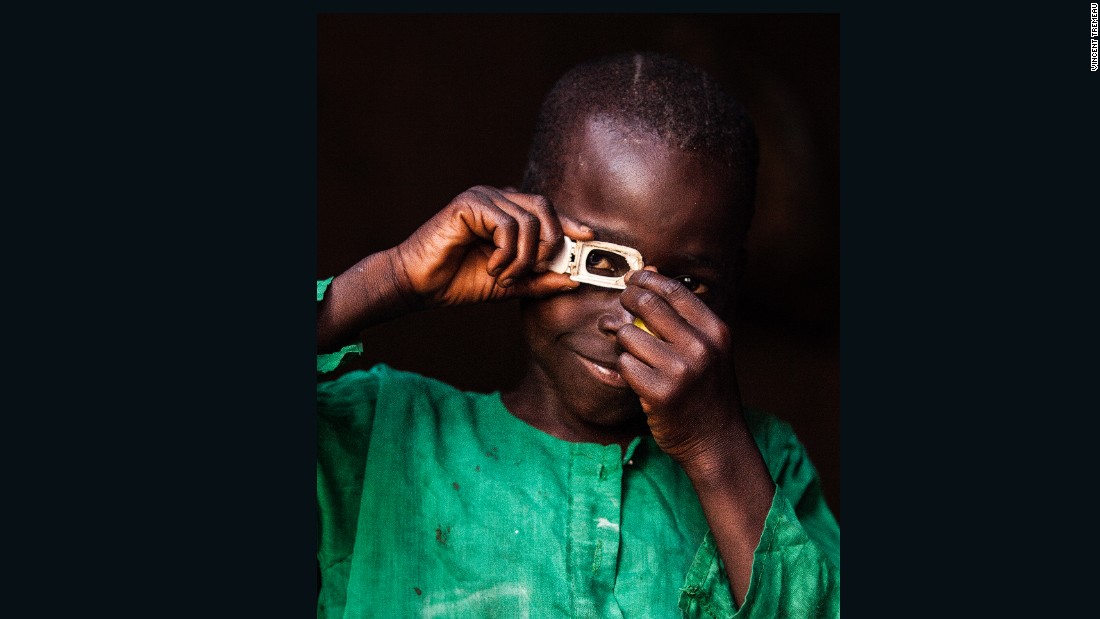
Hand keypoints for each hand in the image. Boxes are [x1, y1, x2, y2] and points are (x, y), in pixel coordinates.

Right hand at [392, 186, 593, 307]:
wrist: (420, 284)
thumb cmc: (459, 280)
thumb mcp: (510, 284)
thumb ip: (540, 280)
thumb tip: (574, 279)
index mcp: (508, 212)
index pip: (548, 210)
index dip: (570, 222)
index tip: (589, 238)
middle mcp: (498, 198)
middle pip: (545, 208)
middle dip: (550, 244)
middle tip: (537, 270)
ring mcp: (483, 197)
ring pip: (528, 221)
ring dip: (523, 259)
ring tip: (505, 277)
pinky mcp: (469, 203)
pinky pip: (507, 225)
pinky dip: (506, 254)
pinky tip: (492, 267)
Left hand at [605, 268, 742, 471]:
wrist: (716, 441)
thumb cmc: (707, 392)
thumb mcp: (710, 350)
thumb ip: (684, 317)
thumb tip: (650, 273)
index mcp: (715, 331)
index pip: (673, 290)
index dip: (647, 279)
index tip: (633, 279)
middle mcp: (700, 347)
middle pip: (646, 304)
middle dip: (626, 300)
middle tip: (620, 306)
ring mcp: (680, 370)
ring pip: (629, 335)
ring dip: (622, 340)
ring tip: (631, 351)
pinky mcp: (659, 393)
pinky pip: (624, 365)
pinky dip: (625, 368)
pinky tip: (637, 377)